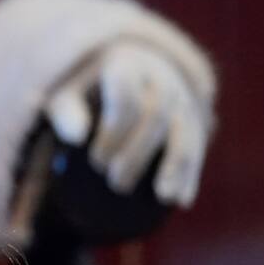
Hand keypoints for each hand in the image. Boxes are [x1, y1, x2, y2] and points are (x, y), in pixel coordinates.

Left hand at [44, 40, 212, 205]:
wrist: (120, 73)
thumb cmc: (84, 90)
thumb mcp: (66, 94)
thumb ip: (67, 111)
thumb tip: (76, 136)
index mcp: (125, 64)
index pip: (127, 97)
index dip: (114, 133)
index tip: (95, 162)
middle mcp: (159, 77)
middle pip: (158, 114)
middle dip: (138, 152)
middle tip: (115, 183)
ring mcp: (181, 97)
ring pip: (186, 130)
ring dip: (176, 165)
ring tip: (164, 197)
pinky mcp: (193, 119)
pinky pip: (197, 145)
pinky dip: (190, 173)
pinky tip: (182, 200)